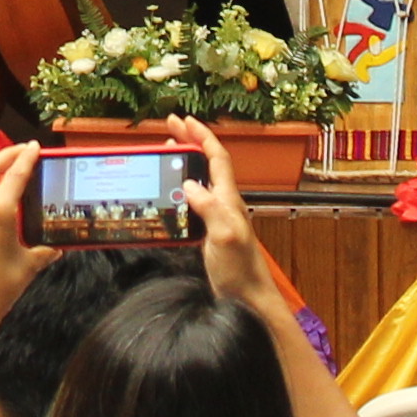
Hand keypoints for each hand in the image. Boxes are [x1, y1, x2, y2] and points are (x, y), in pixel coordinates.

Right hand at [182, 120, 279, 314]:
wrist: (247, 296)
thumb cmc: (240, 269)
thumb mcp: (225, 236)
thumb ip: (211, 208)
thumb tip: (189, 184)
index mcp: (228, 199)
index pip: (216, 158)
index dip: (201, 136)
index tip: (185, 120)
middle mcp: (224, 203)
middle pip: (207, 162)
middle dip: (190, 140)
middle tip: (170, 126)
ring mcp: (217, 216)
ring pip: (200, 178)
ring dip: (185, 160)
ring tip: (168, 147)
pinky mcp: (209, 231)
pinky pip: (194, 198)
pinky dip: (180, 185)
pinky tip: (171, 189)